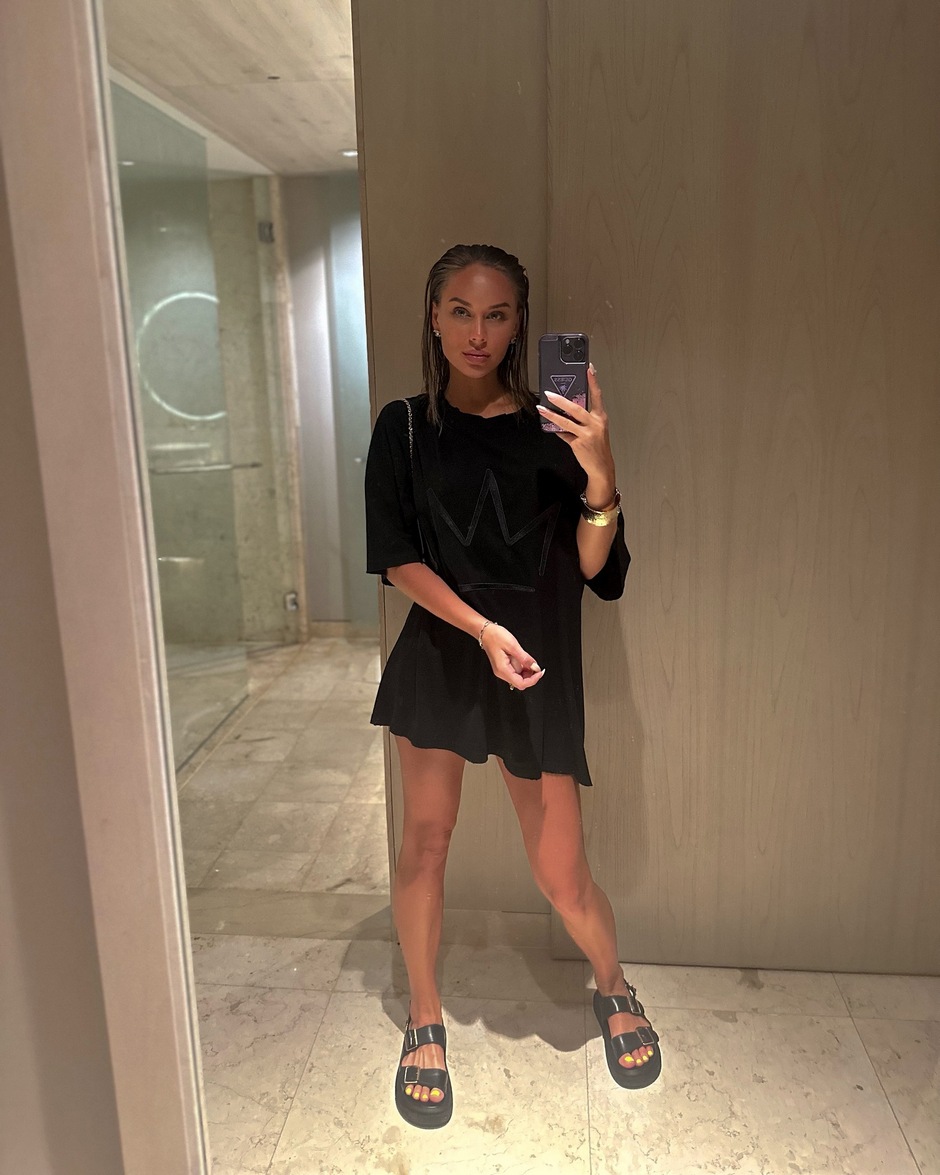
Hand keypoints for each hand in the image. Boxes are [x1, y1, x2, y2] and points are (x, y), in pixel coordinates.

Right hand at [480, 624, 544, 689]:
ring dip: (528, 672)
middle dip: (531, 676)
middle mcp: (502, 673)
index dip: (533, 680)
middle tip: (536, 666)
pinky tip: (525, 660)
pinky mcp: (504, 666)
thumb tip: (535, 667)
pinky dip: (523, 668)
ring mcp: (503, 670)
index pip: (521, 683)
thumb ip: (525, 658)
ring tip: (530, 661)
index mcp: (503, 670)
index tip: (540, 672)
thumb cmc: (495, 637)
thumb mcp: (513, 646)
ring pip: (519, 678)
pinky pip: (516, 672)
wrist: (486, 632)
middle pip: (520, 682)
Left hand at [537, 363, 615, 490]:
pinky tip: (549, 425)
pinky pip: (564, 434)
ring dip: (552, 414)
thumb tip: (564, 414)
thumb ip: (580, 421)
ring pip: (567, 421)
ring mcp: (588, 433)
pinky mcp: (580, 443)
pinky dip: (557, 430)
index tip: (589, 368)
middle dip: (561, 400)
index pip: (597, 395)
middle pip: (576, 408)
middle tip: (550, 393)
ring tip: (542, 408)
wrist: (601, 467)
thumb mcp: (593, 431)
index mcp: (601, 417)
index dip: (593, 381)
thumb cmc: (597, 448)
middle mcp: (596, 423)